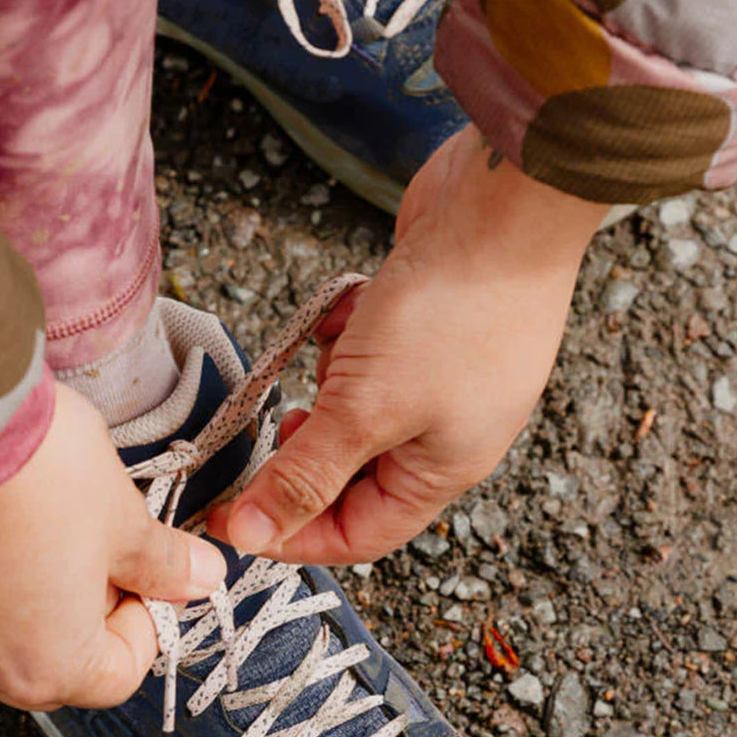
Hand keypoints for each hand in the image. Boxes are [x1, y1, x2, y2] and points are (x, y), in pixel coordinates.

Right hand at [0, 385, 224, 709]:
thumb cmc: (38, 477)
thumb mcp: (123, 522)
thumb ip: (164, 565)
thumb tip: (200, 578)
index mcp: (47, 669)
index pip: (118, 676)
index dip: (145, 623)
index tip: (151, 574)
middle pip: (64, 662)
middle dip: (96, 609)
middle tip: (111, 548)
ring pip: (17, 633)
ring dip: (49, 594)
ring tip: (62, 529)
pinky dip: (2, 578)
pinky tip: (17, 524)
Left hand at [208, 124, 607, 564]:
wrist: (507, 200)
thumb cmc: (450, 314)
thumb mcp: (364, 411)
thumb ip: (304, 476)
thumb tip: (248, 536)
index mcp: (440, 472)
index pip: (357, 536)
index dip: (291, 535)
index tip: (229, 519)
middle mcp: (442, 434)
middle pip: (350, 475)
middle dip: (303, 454)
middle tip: (264, 432)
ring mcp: (435, 379)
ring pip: (351, 410)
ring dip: (325, 389)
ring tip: (329, 356)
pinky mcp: (421, 329)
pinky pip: (361, 355)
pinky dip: (343, 339)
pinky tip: (351, 311)